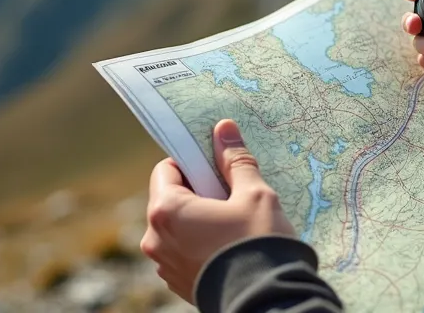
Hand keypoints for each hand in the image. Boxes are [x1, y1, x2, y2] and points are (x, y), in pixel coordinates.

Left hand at [140, 119, 295, 301]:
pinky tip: (228, 245)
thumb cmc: (258, 243)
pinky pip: (183, 251)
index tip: (216, 167)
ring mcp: (165, 265)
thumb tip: (224, 128)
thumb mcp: (254, 194)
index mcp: (167, 211)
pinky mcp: (178, 283)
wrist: (267, 300)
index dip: (192, 163)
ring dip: (198, 219)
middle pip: (170, 198)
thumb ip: (235, 160)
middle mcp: (156, 239)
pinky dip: (199, 243)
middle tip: (231, 195)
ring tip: (232, 223)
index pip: (166, 170)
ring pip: (177, 227)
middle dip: (197, 192)